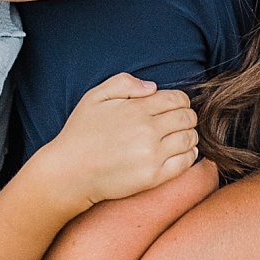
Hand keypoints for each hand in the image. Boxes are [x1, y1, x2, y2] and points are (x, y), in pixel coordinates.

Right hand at [43, 72, 199, 209]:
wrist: (69, 172)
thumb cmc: (80, 133)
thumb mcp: (95, 97)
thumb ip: (124, 83)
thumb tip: (153, 88)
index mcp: (137, 108)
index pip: (178, 99)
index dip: (180, 101)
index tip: (174, 107)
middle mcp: (148, 130)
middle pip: (188, 118)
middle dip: (186, 117)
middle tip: (178, 123)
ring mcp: (152, 155)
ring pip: (190, 139)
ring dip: (189, 135)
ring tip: (178, 137)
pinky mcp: (153, 177)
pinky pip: (186, 162)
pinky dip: (189, 155)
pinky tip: (180, 153)